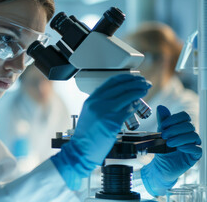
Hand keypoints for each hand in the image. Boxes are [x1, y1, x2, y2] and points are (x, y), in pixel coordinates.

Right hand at [50, 74, 150, 189]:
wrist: (81, 150)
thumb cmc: (86, 135)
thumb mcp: (89, 113)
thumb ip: (100, 103)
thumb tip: (119, 96)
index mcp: (91, 99)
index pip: (111, 81)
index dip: (126, 77)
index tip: (134, 77)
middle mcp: (97, 103)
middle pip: (121, 86)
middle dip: (136, 82)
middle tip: (144, 82)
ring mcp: (105, 111)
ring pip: (127, 96)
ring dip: (139, 91)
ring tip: (145, 89)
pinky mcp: (113, 122)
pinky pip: (128, 110)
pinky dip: (135, 105)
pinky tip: (138, 104)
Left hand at [141, 105, 201, 195]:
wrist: (159, 167)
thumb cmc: (161, 149)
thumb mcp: (159, 133)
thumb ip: (162, 121)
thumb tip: (161, 107)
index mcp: (181, 127)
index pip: (185, 116)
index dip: (174, 119)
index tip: (163, 126)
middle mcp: (189, 135)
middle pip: (189, 126)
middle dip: (175, 129)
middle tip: (164, 135)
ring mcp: (193, 145)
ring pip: (194, 136)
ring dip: (180, 138)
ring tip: (169, 143)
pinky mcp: (194, 156)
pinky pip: (197, 149)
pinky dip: (187, 147)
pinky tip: (179, 148)